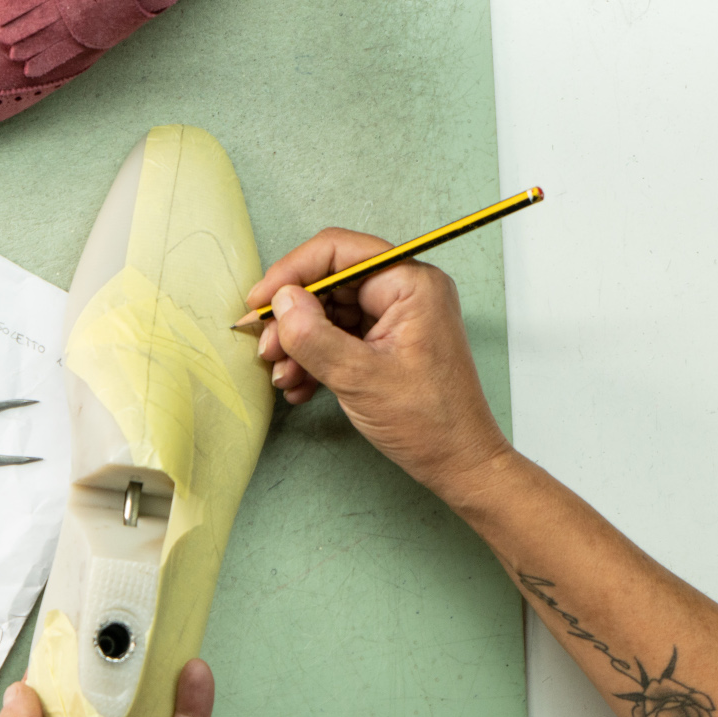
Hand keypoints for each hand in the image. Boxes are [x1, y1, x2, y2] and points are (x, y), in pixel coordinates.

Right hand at [248, 227, 511, 499]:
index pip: (338, 252)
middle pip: (328, 282)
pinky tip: (299, 385)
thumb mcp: (360, 378)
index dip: (291, 272)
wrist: (458, 464)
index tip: (259, 302)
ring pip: (327, 311)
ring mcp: (394, 316)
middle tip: (267, 348)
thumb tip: (281, 301)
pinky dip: (313, 356)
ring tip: (283, 375)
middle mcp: (404, 291)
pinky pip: (337, 334)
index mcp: (411, 284)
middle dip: (292, 317)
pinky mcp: (385, 340)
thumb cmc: (429, 423)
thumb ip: (314, 336)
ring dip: (298, 342)